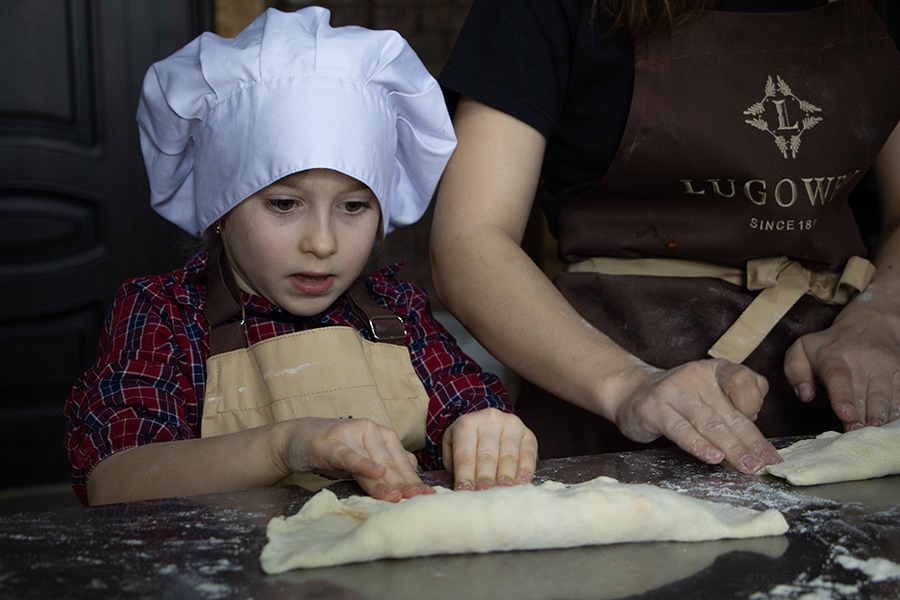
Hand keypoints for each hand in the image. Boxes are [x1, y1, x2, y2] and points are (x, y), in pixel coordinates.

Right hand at [280, 417, 433, 501]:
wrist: (298, 439)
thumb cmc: (335, 450)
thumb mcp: (364, 458)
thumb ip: (386, 463)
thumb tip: (413, 472)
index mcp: (382, 435)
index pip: (401, 462)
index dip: (413, 480)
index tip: (427, 497)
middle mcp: (370, 431)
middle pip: (390, 464)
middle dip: (404, 484)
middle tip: (418, 501)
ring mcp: (350, 435)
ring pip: (372, 462)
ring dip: (386, 482)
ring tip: (398, 497)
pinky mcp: (329, 443)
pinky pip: (349, 456)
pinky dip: (363, 464)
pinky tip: (375, 472)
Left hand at [442, 408, 537, 490]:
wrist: (487, 425)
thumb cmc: (468, 443)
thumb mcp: (452, 447)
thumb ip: (454, 465)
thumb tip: (459, 489)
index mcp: (467, 424)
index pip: (465, 455)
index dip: (465, 476)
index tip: (465, 492)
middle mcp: (490, 421)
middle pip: (487, 456)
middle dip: (485, 479)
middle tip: (484, 495)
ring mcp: (511, 426)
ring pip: (509, 456)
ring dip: (506, 477)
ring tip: (502, 493)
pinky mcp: (528, 435)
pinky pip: (528, 455)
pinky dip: (525, 472)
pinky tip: (520, 485)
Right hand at [612, 359, 780, 473]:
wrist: (632, 393)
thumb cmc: (681, 398)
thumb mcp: (712, 391)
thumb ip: (736, 402)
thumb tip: (754, 421)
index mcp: (715, 369)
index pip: (743, 380)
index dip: (755, 404)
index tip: (760, 430)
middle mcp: (696, 376)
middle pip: (729, 411)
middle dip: (751, 440)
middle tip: (766, 462)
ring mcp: (673, 391)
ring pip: (709, 424)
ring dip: (731, 448)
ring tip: (747, 465)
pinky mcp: (654, 409)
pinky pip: (681, 430)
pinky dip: (698, 445)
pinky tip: (713, 457)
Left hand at [784, 308, 899, 430]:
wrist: (868, 323)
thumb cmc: (829, 344)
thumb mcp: (801, 349)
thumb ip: (795, 371)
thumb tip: (805, 395)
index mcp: (832, 355)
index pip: (838, 376)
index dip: (842, 397)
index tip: (846, 415)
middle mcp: (861, 358)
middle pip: (862, 392)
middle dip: (861, 417)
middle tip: (856, 434)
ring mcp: (883, 364)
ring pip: (884, 395)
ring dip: (879, 417)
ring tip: (874, 432)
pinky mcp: (899, 370)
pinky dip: (896, 409)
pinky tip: (890, 422)